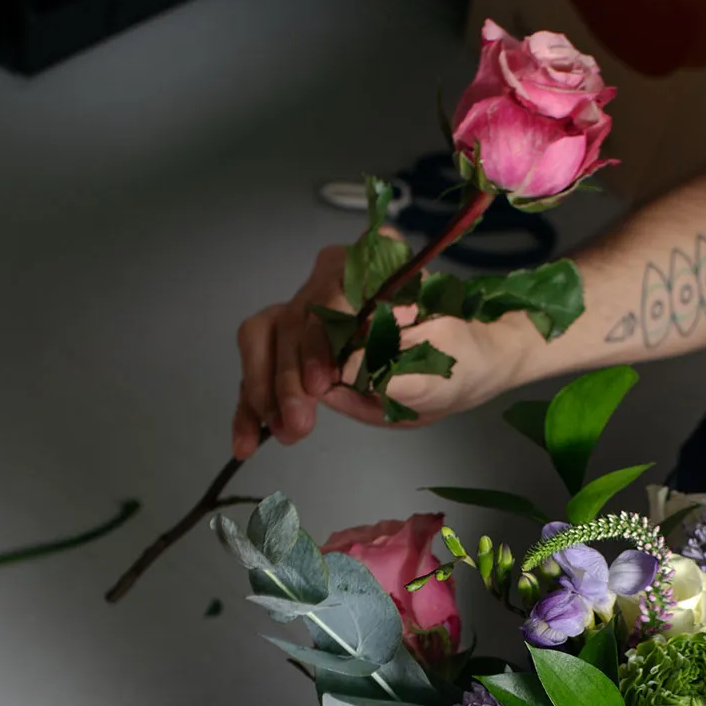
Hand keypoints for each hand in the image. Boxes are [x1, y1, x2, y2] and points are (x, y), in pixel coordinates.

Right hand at [230, 239, 530, 459]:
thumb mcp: (441, 365)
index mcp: (378, 264)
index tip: (322, 381)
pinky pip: (260, 368)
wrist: (459, 372)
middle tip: (299, 425)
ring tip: (280, 435)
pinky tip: (246, 441)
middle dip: (288, 376)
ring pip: (263, 339)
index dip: (321, 334)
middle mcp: (335, 275)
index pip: (335, 287)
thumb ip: (399, 365)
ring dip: (263, 391)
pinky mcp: (292, 343)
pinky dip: (251, 406)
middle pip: (293, 318)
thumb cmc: (458, 359)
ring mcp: (308, 307)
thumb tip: (347, 367)